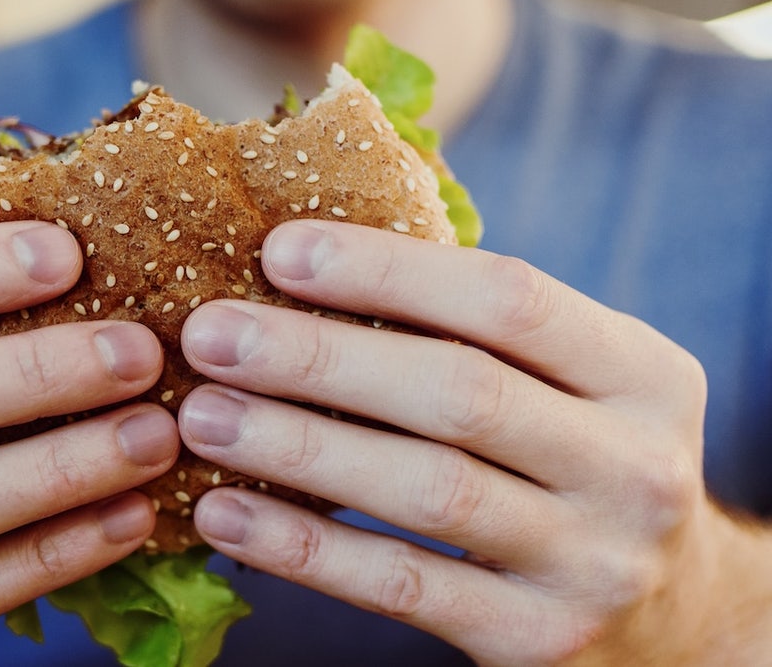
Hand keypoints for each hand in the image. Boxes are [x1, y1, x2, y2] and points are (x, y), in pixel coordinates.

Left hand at [177, 220, 769, 663]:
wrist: (678, 618)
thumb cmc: (580, 464)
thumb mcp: (575, 386)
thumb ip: (481, 332)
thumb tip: (312, 263)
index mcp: (643, 373)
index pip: (508, 299)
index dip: (386, 270)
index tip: (279, 251)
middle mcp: (633, 465)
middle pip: (458, 393)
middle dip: (319, 358)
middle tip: (211, 334)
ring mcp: (591, 561)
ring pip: (425, 490)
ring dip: (297, 447)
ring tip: (201, 415)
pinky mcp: (535, 640)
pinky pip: (400, 585)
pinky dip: (303, 549)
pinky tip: (225, 515)